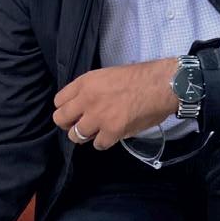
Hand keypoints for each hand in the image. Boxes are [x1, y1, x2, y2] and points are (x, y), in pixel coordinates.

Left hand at [53, 59, 179, 149]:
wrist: (160, 85)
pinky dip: (104, 142)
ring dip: (85, 136)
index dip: (66, 109)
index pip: (59, 101)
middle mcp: (86, 100)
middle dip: (69, 124)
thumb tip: (82, 107)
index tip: (74, 112)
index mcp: (85, 83)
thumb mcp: (107, 76)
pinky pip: (97, 145)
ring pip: (76, 135)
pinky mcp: (111, 131)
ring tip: (97, 131)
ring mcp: (97, 117)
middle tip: (80, 126)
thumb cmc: (139, 77)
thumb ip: (91, 90)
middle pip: (61, 119)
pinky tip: (112, 135)